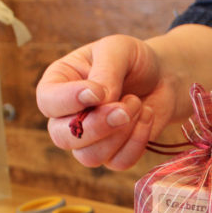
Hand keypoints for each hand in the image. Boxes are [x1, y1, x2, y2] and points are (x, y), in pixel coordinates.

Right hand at [36, 34, 177, 169]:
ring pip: (89, 156)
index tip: (97, 92)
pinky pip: (118, 162)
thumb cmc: (133, 60)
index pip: (48, 101)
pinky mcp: (114, 154)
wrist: (163, 77)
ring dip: (120, 133)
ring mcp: (90, 139)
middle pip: (62, 137)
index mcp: (59, 83)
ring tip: (138, 104)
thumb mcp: (118, 50)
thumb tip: (99, 99)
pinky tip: (147, 116)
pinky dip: (137, 142)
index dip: (68, 101)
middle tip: (124, 108)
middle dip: (96, 126)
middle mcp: (67, 116)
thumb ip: (105, 71)